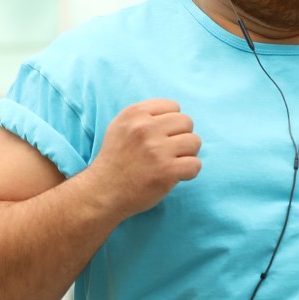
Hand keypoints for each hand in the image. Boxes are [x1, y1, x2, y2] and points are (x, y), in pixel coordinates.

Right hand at [89, 99, 201, 216]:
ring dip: (187, 154)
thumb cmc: (116, 160)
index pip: (174, 107)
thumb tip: (176, 113)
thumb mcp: (121, 127)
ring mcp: (157, 149)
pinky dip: (189, 172)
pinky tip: (175, 176)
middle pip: (187, 122)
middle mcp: (145, 128)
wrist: (103, 192)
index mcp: (135, 114)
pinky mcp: (167, 170)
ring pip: (195, 142)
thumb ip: (145, 116)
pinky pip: (195, 164)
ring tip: (171, 163)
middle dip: (181, 137)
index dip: (171, 124)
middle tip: (167, 152)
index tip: (161, 137)